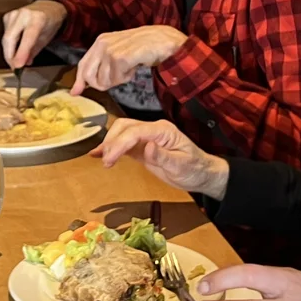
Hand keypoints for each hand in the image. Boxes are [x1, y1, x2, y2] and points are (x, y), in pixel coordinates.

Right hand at [2, 0, 65, 67]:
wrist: (47, 8)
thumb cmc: (48, 22)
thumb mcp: (46, 39)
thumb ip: (33, 52)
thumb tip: (23, 64)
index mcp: (38, 19)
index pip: (27, 38)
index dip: (21, 53)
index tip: (18, 66)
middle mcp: (24, 14)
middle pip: (10, 38)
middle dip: (10, 56)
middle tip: (14, 67)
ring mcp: (14, 14)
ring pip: (5, 38)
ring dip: (8, 52)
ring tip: (15, 60)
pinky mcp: (8, 16)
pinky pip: (4, 34)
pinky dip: (8, 45)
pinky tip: (14, 48)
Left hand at [76, 25, 187, 90]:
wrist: (162, 40)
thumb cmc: (142, 47)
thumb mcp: (118, 52)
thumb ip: (102, 65)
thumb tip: (83, 86)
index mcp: (100, 41)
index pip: (83, 64)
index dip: (79, 81)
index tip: (75, 93)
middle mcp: (102, 44)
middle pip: (89, 76)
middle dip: (101, 84)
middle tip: (117, 78)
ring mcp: (110, 50)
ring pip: (104, 81)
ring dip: (118, 79)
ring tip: (129, 67)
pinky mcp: (120, 58)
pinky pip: (116, 79)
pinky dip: (126, 78)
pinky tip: (134, 67)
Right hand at [97, 119, 228, 197]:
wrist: (201, 174)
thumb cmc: (195, 169)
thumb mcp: (182, 165)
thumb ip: (163, 156)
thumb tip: (147, 147)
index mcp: (163, 131)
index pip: (135, 131)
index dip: (120, 143)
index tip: (110, 159)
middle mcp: (153, 130)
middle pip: (125, 127)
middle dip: (111, 142)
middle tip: (106, 161)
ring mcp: (147, 138)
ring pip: (121, 132)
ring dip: (109, 143)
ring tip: (101, 159)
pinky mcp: (142, 148)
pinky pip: (123, 144)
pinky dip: (111, 148)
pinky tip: (98, 154)